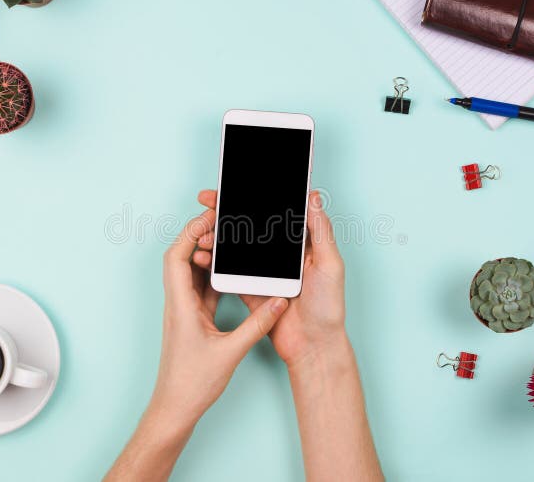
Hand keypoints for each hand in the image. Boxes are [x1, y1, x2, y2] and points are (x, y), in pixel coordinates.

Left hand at [151, 208, 289, 427]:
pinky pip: (201, 289)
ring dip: (206, 255)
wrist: (175, 408)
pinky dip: (214, 276)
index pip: (176, 258)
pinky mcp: (192, 320)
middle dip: (198, 236)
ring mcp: (184, 311)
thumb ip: (257, 324)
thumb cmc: (191, 383)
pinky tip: (231, 272)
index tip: (209, 218)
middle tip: (221, 222)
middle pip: (181, 258)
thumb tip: (278, 302)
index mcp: (180, 306)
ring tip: (228, 241)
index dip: (190, 233)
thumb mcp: (231, 352)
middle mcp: (178, 304)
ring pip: (191, 273)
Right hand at [193, 190, 346, 368]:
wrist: (314, 347)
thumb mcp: (330, 264)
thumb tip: (315, 196)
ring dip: (217, 237)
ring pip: (236, 247)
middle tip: (207, 201)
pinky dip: (214, 263)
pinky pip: (230, 272)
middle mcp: (280, 255)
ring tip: (203, 234)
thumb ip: (321, 230)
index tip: (235, 187)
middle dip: (227, 212)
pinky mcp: (251, 289)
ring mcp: (264, 272)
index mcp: (301, 244)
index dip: (255, 197)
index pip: (276, 212)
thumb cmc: (329, 308)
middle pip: (250, 225)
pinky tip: (203, 256)